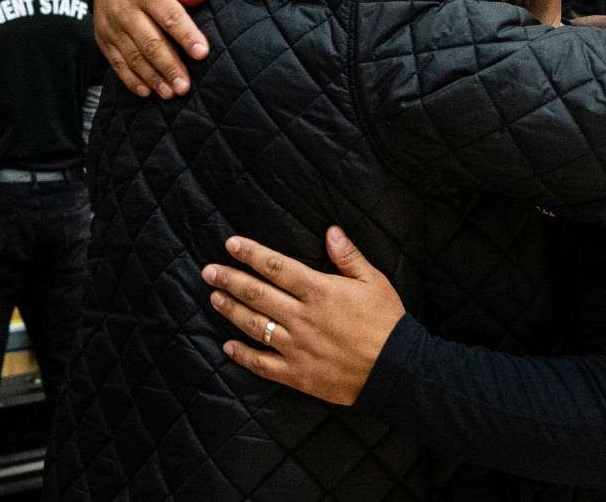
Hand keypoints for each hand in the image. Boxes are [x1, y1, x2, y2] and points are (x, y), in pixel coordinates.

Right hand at [94, 0, 209, 97]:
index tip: (202, 53)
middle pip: (150, 42)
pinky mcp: (103, 40)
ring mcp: (112, 27)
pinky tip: (147, 91)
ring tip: (170, 93)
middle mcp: (126, 11)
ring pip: (133, 57)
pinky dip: (131, 80)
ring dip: (152, 77)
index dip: (186, 35)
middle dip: (169, 66)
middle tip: (185, 86)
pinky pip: (117, 64)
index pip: (169, 16)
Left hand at [203, 227, 405, 405]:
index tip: (231, 245)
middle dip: (230, 279)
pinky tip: (228, 347)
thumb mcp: (374, 281)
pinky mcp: (298, 374)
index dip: (252, 254)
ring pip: (255, 325)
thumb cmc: (388, 322)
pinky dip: (243, 355)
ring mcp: (297, 347)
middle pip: (258, 294)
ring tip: (214, 298)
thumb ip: (349, 256)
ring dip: (231, 311)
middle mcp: (303, 317)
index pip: (277, 267)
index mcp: (320, 291)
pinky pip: (263, 364)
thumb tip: (331, 230)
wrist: (397, 369)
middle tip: (209, 271)